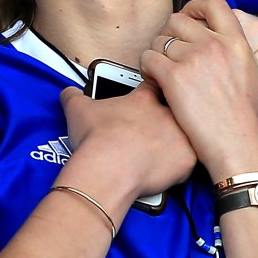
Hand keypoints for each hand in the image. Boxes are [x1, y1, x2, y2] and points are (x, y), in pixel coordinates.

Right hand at [60, 82, 195, 204]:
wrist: (108, 168)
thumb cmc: (96, 137)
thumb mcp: (78, 109)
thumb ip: (74, 96)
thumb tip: (67, 92)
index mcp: (143, 100)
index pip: (154, 86)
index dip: (152, 90)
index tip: (147, 98)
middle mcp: (166, 114)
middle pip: (176, 110)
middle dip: (168, 119)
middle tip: (154, 131)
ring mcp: (180, 136)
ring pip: (186, 135)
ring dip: (176, 142)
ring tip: (161, 153)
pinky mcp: (187, 160)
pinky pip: (189, 162)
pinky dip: (179, 167)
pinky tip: (166, 171)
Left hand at [141, 0, 257, 180]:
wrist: (237, 145)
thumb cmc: (246, 121)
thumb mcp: (257, 79)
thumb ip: (241, 58)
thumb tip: (234, 53)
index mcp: (237, 42)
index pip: (214, 5)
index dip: (195, 7)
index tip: (188, 19)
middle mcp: (215, 45)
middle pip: (177, 20)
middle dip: (168, 35)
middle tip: (169, 53)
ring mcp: (193, 59)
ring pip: (158, 40)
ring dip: (156, 54)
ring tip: (161, 72)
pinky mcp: (174, 76)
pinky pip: (147, 58)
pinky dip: (146, 69)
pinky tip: (154, 81)